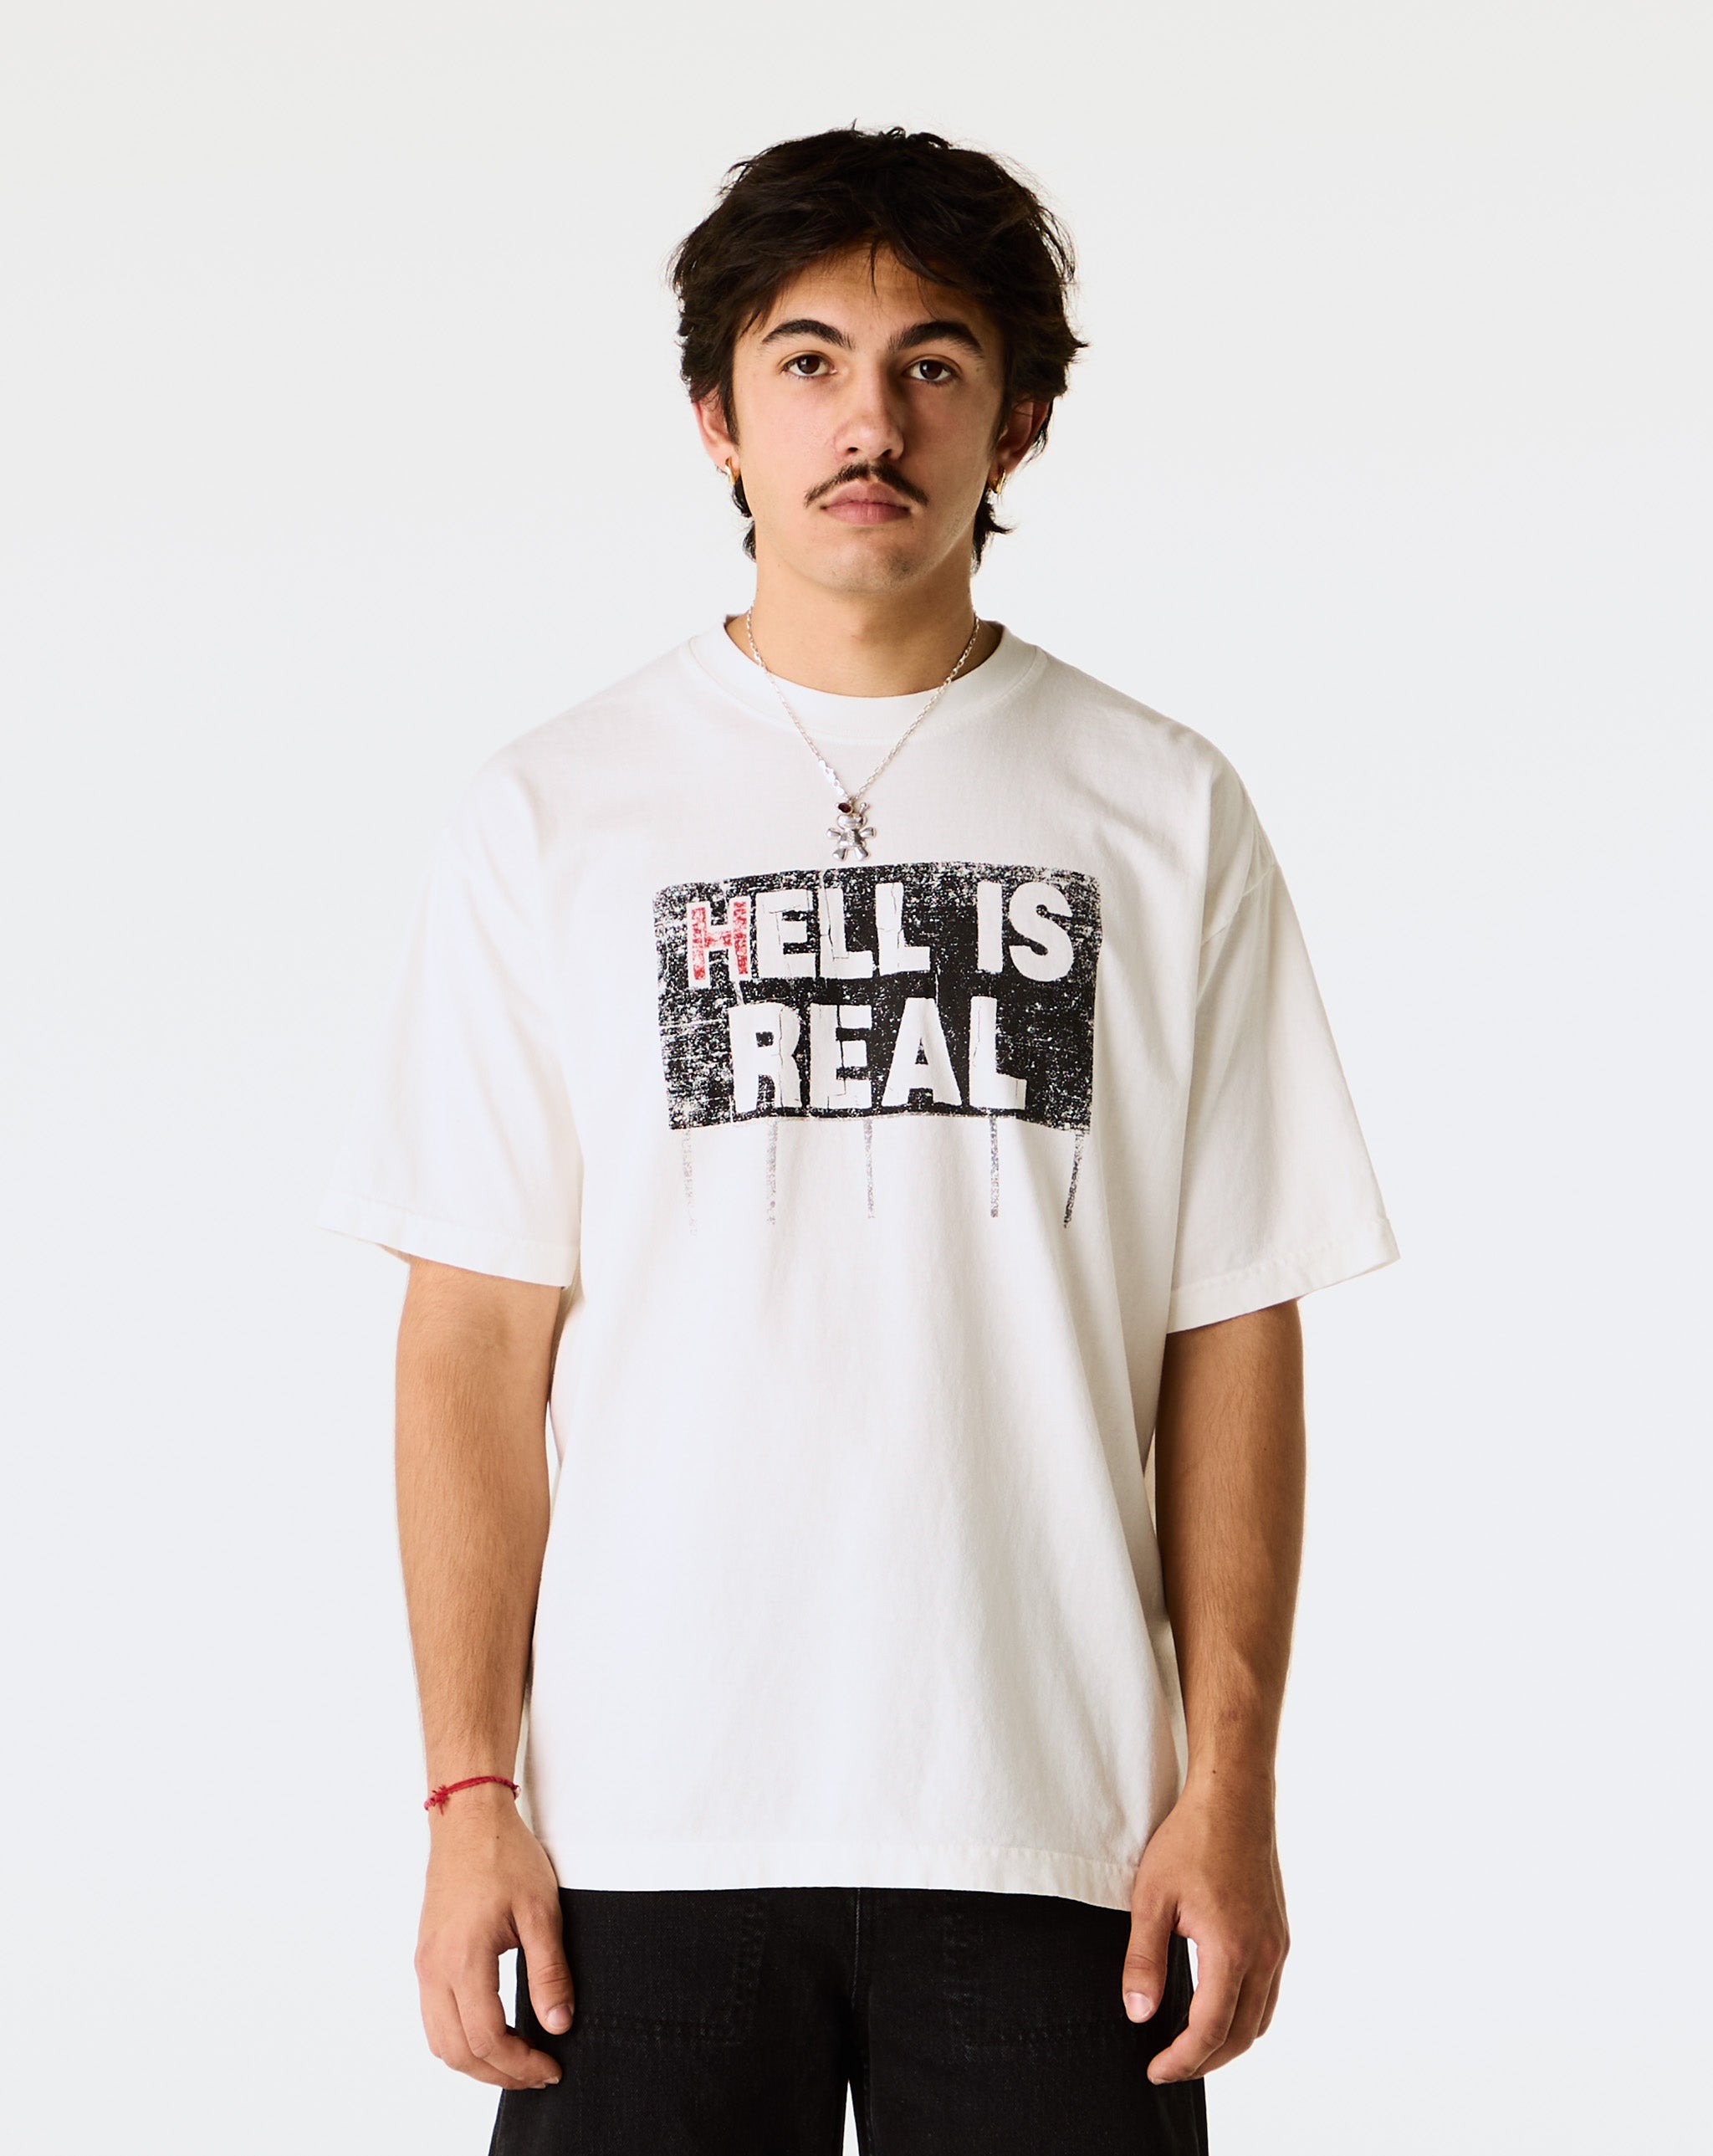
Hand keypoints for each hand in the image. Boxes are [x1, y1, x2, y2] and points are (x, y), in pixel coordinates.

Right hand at [414, 1785, 573, 2088]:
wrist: (467, 1818)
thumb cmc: (503, 1854)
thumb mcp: (541, 1910)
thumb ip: (549, 1971)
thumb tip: (559, 2023)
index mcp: (463, 1959)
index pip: (487, 2038)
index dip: (520, 2064)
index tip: (551, 2067)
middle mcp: (434, 1969)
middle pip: (458, 2051)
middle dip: (499, 2073)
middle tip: (537, 2073)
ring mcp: (425, 1964)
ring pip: (440, 2041)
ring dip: (476, 2061)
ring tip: (516, 2059)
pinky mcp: (425, 1957)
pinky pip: (433, 2017)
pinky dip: (459, 2038)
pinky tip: (491, 2032)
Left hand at [1121, 1775, 1289, 2081]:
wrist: (1233, 1797)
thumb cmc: (1191, 1839)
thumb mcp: (1152, 1897)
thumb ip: (1144, 1959)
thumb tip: (1138, 2014)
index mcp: (1232, 1950)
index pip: (1210, 2030)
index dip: (1182, 2059)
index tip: (1155, 2070)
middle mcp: (1264, 1954)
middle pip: (1242, 2035)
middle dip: (1205, 2061)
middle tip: (1168, 2068)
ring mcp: (1277, 1944)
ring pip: (1260, 2018)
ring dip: (1228, 2042)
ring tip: (1190, 2048)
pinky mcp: (1279, 1933)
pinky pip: (1268, 1993)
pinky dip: (1245, 2015)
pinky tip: (1218, 2009)